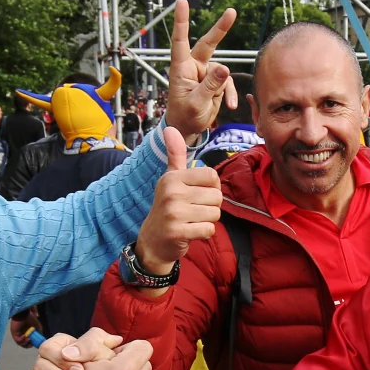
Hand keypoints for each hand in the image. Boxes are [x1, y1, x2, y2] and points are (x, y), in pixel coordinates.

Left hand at [9, 308, 41, 348]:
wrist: (24, 314)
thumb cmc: (30, 318)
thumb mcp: (37, 326)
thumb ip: (39, 332)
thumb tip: (42, 339)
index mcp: (27, 333)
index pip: (28, 342)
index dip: (32, 344)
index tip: (35, 343)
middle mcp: (22, 334)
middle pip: (24, 344)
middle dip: (28, 345)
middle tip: (31, 343)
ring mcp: (17, 334)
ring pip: (21, 343)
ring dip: (25, 343)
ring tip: (29, 339)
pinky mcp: (14, 334)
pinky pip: (17, 340)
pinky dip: (22, 340)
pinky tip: (25, 336)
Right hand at [135, 127, 222, 275]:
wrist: (153, 241)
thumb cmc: (168, 207)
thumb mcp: (170, 179)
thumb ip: (175, 155)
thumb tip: (169, 128)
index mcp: (173, 177)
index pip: (212, 176)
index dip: (212, 188)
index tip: (198, 195)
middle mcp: (172, 192)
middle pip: (216, 196)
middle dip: (211, 207)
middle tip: (194, 212)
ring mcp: (174, 213)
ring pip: (215, 214)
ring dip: (208, 220)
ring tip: (192, 221)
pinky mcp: (178, 232)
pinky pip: (209, 230)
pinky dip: (204, 233)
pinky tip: (191, 232)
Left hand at [164, 0, 238, 142]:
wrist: (187, 129)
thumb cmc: (184, 117)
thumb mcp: (197, 103)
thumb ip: (210, 86)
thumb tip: (225, 68)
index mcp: (181, 69)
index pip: (180, 41)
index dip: (181, 21)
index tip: (182, 2)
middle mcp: (193, 67)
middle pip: (208, 44)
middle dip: (220, 29)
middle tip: (232, 11)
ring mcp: (205, 74)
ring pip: (221, 72)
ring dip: (222, 87)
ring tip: (214, 102)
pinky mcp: (215, 82)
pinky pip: (227, 82)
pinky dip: (229, 94)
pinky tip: (231, 106)